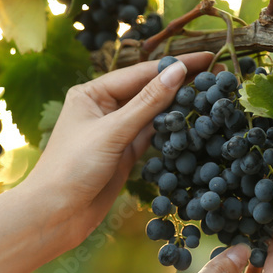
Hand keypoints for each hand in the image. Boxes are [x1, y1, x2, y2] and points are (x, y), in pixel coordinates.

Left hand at [27, 52, 214, 246]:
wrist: (56, 214)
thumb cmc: (73, 167)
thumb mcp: (112, 131)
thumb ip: (147, 102)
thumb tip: (179, 72)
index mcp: (92, 93)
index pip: (140, 72)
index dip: (174, 65)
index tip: (207, 57)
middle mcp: (103, 108)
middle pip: (148, 90)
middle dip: (179, 83)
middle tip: (216, 74)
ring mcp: (115, 132)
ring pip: (152, 113)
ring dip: (177, 105)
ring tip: (211, 95)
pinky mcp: (124, 154)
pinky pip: (152, 135)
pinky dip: (170, 130)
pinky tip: (192, 123)